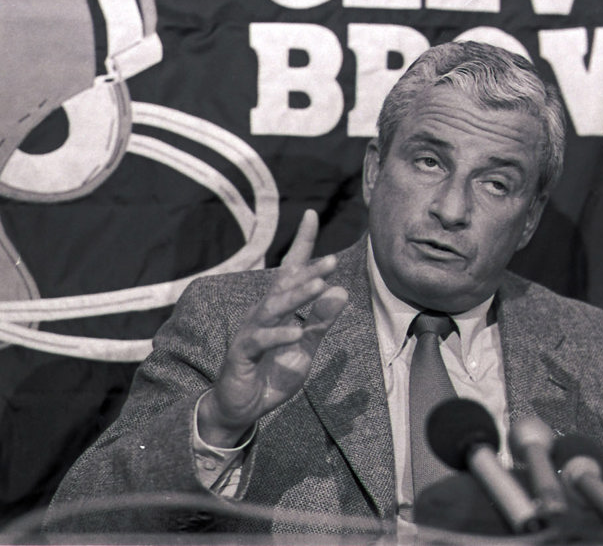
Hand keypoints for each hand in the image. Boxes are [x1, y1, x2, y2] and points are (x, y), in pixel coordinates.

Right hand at [198, 209, 347, 445]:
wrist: (244, 407)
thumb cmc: (273, 371)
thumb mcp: (305, 347)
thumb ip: (321, 322)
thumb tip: (342, 292)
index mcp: (279, 308)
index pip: (291, 269)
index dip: (302, 243)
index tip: (312, 215)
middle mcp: (262, 313)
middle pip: (285, 286)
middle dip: (308, 272)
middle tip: (333, 261)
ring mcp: (250, 332)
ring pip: (272, 308)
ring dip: (296, 297)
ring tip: (319, 286)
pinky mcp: (241, 355)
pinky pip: (259, 341)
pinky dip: (279, 335)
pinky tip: (296, 332)